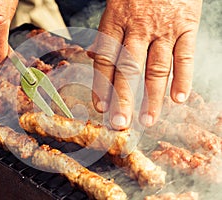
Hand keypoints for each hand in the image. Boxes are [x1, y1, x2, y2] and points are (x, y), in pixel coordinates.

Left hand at [90, 0, 202, 129]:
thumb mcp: (115, 8)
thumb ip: (107, 35)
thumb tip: (92, 56)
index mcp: (116, 22)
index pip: (106, 60)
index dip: (102, 86)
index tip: (101, 108)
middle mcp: (138, 28)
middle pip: (129, 69)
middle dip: (124, 99)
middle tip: (120, 123)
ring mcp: (164, 28)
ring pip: (157, 68)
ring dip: (152, 97)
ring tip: (148, 120)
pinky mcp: (186, 26)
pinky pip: (185, 56)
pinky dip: (183, 78)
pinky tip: (178, 99)